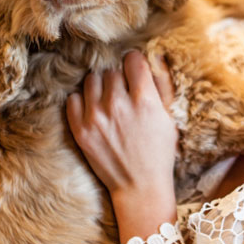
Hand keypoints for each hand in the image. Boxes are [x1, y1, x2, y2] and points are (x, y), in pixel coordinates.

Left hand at [66, 51, 177, 240]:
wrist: (139, 186)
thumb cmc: (159, 152)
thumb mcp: (169, 118)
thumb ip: (163, 85)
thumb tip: (156, 56)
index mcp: (144, 100)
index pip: (132, 59)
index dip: (135, 64)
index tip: (135, 73)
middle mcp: (118, 105)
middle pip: (111, 70)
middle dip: (118, 78)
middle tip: (123, 92)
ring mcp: (96, 117)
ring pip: (92, 80)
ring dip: (100, 87)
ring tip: (107, 100)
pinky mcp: (80, 130)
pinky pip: (73, 99)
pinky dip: (82, 101)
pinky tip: (94, 111)